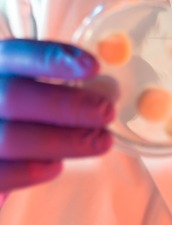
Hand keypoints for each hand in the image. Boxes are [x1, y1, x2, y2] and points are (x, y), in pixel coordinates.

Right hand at [0, 39, 114, 191]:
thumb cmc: (26, 107)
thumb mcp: (37, 84)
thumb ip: (64, 82)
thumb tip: (109, 91)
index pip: (20, 54)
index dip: (55, 59)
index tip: (95, 67)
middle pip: (14, 96)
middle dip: (67, 106)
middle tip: (108, 112)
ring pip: (10, 138)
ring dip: (62, 141)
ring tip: (102, 142)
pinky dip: (29, 171)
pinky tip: (57, 166)